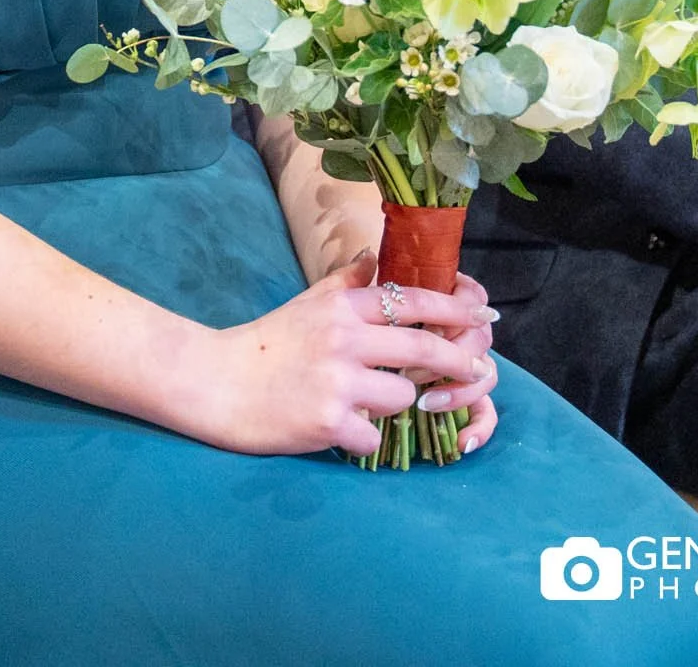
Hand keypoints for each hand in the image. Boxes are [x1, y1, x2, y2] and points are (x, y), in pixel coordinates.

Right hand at [181, 253, 497, 457]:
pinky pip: (374, 437)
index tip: (483, 316)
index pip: (411, 299)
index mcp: (340, 307)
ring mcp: (337, 381)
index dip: (455, 308)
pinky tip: (342, 431)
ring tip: (368, 405)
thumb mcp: (305, 304)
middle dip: (457, 360)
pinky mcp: (328, 421)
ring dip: (394, 404)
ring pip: (403, 395)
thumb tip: (374, 258)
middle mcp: (343, 339)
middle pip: (422, 346)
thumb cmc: (263, 344)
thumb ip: (344, 283)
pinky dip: (364, 439)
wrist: (214, 383)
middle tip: (476, 370)